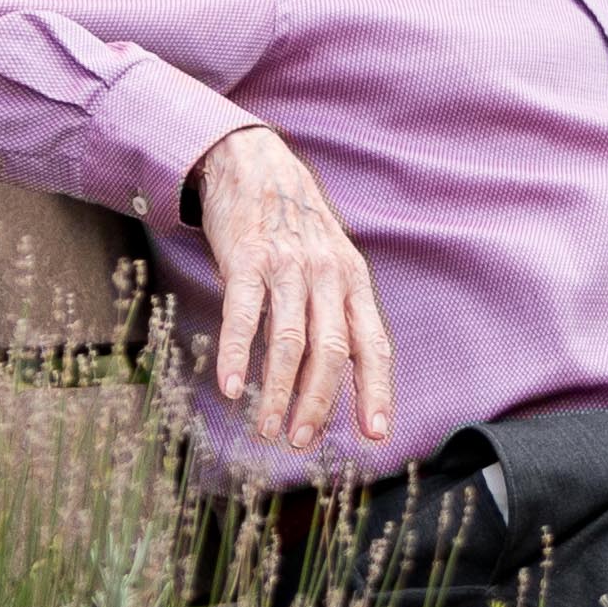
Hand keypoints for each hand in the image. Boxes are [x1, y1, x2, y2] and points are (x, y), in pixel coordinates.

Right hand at [192, 123, 394, 455]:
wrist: (254, 164)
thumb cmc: (294, 228)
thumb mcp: (330, 264)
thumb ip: (338, 311)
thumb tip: (338, 376)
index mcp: (353, 282)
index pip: (373, 345)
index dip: (375, 391)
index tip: (374, 434)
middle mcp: (327, 276)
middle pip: (332, 352)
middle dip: (320, 403)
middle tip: (303, 443)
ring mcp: (287, 267)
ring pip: (290, 341)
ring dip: (279, 392)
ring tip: (268, 430)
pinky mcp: (247, 259)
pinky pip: (244, 315)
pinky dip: (238, 355)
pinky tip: (232, 388)